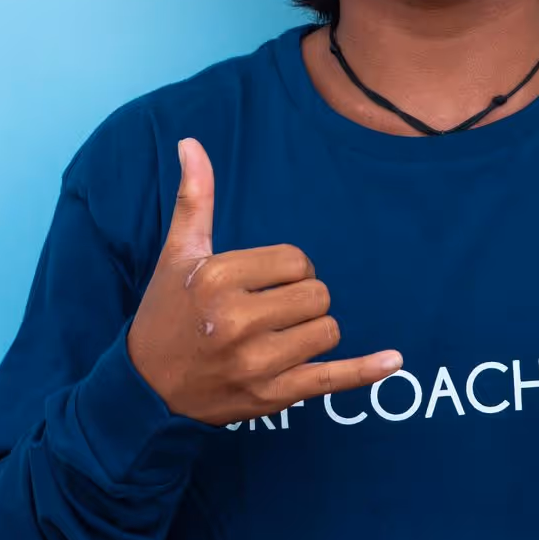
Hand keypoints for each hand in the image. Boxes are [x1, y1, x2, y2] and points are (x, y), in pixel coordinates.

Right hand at [127, 137, 402, 424]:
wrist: (145, 391)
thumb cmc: (167, 312)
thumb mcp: (179, 254)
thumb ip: (195, 197)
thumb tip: (191, 142)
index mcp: (218, 280)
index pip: (295, 261)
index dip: (289, 269)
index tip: (264, 282)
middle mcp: (236, 322)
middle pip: (317, 295)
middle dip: (304, 298)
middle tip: (272, 309)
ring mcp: (255, 364)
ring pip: (327, 331)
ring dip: (313, 331)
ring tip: (280, 336)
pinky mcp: (271, 397)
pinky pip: (331, 380)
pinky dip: (365, 371)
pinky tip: (393, 360)